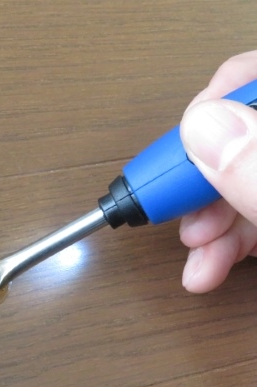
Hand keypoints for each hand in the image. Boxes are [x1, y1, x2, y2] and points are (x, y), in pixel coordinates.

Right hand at [179, 51, 256, 292]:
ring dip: (207, 224)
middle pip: (236, 136)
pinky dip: (227, 240)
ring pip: (237, 178)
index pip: (252, 78)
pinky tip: (213, 262)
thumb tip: (202, 127)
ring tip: (196, 260)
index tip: (182, 155)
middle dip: (201, 187)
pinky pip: (249, 208)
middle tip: (182, 221)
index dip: (212, 106)